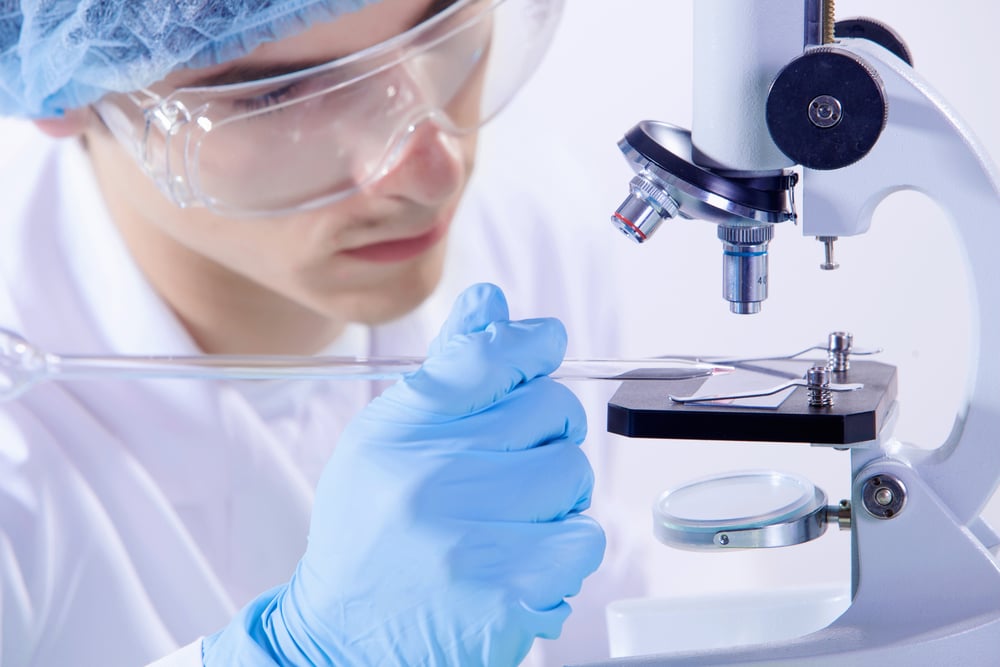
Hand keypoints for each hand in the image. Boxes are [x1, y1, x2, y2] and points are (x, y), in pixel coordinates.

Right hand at [203, 283, 605, 665]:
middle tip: (514, 462)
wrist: (343, 637)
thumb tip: (492, 302)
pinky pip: (584, 539)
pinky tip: (522, 557)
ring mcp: (470, 539)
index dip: (531, 342)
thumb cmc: (370, 531)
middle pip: (550, 410)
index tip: (545, 344)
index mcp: (397, 433)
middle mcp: (430, 480)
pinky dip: (565, 546)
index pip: (486, 355)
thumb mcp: (385, 442)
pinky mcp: (506, 594)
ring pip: (573, 473)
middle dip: (546, 431)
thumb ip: (448, 372)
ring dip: (558, 493)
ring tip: (512, 516)